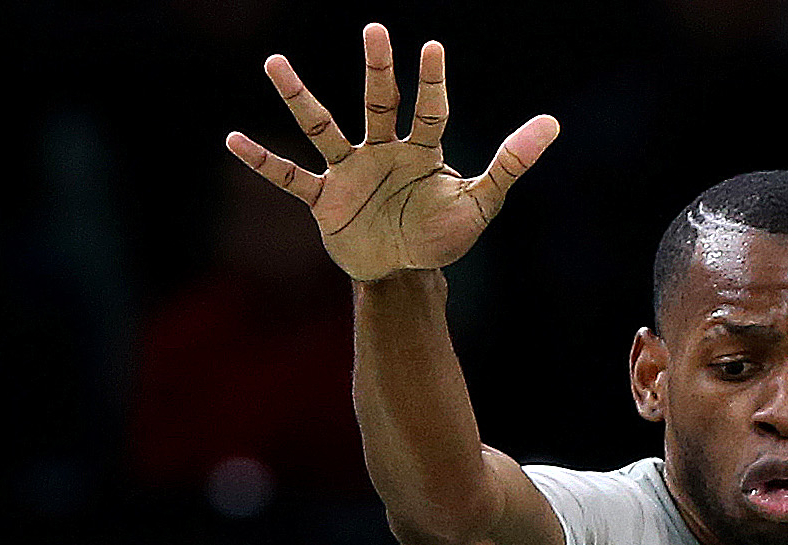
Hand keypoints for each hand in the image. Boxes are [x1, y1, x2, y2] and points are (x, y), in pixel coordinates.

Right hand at [227, 23, 559, 281]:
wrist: (405, 272)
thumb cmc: (441, 233)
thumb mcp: (481, 203)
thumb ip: (510, 163)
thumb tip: (553, 123)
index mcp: (422, 152)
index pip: (430, 111)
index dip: (431, 83)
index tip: (432, 49)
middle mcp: (383, 152)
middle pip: (378, 103)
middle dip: (378, 70)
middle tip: (375, 30)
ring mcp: (351, 172)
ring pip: (324, 128)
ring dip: (300, 98)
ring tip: (275, 63)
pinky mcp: (326, 199)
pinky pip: (291, 178)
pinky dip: (264, 163)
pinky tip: (234, 140)